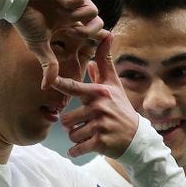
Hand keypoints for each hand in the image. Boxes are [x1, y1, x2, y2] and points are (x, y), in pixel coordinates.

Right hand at [18, 0, 104, 89]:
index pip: (91, 31)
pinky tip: (55, 0)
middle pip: (98, 23)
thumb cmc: (24, 20)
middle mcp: (73, 10)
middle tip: (72, 32)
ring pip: (93, 11)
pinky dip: (69, 2)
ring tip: (62, 16)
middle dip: (87, 31)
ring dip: (77, 17)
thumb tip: (46, 87)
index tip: (97, 46)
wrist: (13, 0)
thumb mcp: (39, 46)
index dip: (96, 39)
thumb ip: (48, 64)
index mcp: (69, 23)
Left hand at [55, 31, 139, 157]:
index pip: (73, 87)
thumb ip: (105, 63)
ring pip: (71, 134)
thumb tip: (107, 36)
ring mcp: (100, 125)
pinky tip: (82, 148)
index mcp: (98, 93)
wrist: (136, 137)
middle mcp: (98, 107)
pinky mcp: (101, 142)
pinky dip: (76, 151)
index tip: (49, 80)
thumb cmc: (121, 108)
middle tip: (85, 124)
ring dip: (76, 137)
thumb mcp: (115, 85)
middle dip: (72, 125)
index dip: (59, 83)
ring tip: (89, 133)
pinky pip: (77, 149)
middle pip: (66, 119)